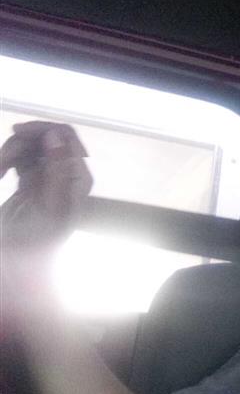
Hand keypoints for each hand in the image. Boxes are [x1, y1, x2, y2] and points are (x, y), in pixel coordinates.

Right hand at [0, 121, 91, 250]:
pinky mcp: (29, 182)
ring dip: (9, 155)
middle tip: (2, 165)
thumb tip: (55, 135)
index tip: (16, 134)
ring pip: (27, 147)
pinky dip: (6, 163)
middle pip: (44, 138)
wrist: (20, 263)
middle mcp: (66, 174)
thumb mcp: (49, 204)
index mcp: (78, 177)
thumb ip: (56, 169)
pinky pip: (18, 159)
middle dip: (20, 145)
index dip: (43, 129)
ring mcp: (47, 177)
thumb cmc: (37, 240)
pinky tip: (0, 175)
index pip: (66, 137)